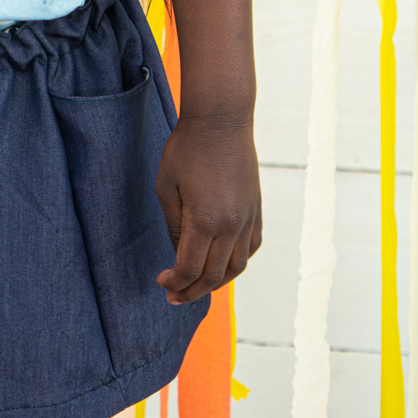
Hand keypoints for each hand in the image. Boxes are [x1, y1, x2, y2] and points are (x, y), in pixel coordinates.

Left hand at [155, 115, 261, 305]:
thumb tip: (179, 252)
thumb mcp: (167, 186)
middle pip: (214, 276)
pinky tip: (223, 263)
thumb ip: (173, 224)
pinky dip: (237, 262)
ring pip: (237, 267)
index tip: (161, 283)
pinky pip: (251, 248)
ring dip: (216, 282)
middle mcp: (231, 225)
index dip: (174, 282)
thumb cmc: (186, 148)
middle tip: (173, 297)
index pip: (190, 268)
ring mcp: (248, 219)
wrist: (221, 120)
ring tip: (197, 286)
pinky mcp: (256, 210)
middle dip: (192, 291)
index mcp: (205, 220)